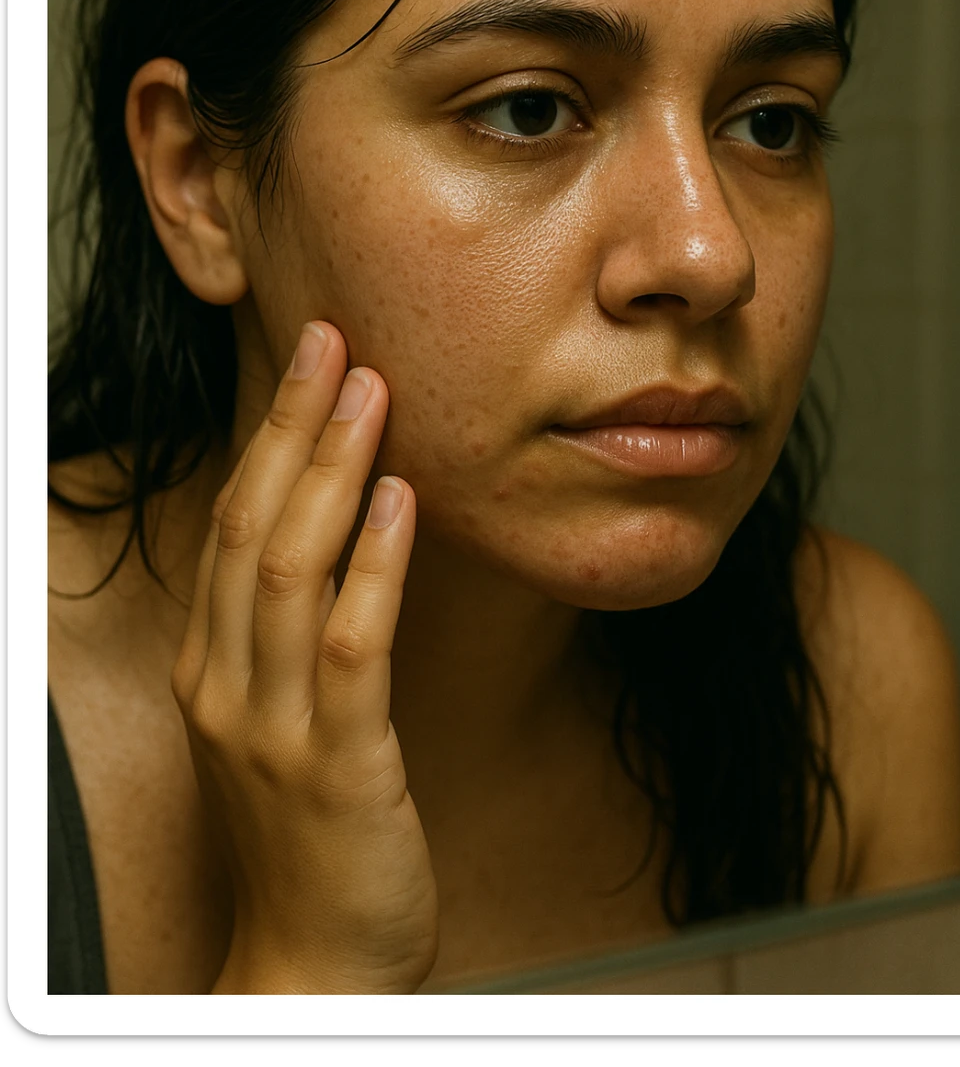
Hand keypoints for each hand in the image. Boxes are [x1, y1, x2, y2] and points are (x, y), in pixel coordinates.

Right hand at [171, 322, 437, 993]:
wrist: (316, 962)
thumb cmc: (311, 836)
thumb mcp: (282, 721)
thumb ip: (294, 634)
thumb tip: (348, 533)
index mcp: (212, 667)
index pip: (234, 524)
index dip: (272, 438)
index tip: (311, 364)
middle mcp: (226, 684)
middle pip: (251, 525)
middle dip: (293, 427)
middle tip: (332, 343)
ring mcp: (272, 725)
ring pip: (290, 568)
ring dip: (332, 472)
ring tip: (369, 395)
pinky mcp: (336, 762)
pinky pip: (348, 644)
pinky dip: (374, 565)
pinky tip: (400, 503)